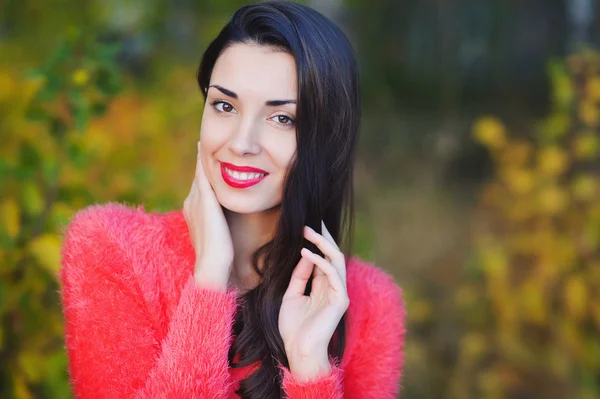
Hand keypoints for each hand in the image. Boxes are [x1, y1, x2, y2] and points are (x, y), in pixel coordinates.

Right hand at [183, 141, 233, 290]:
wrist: (212, 268)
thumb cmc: (222, 258)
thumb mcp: (221, 235)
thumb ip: (223, 223)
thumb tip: (232, 221)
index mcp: (195, 212)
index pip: (201, 186)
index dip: (205, 172)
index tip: (210, 158)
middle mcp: (191, 203)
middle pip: (199, 177)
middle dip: (203, 160)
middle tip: (205, 140)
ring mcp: (195, 201)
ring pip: (200, 173)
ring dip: (202, 157)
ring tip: (204, 140)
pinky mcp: (203, 201)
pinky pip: (202, 174)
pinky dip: (203, 161)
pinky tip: (205, 148)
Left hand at [279, 221, 348, 378]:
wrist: (298, 351)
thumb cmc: (293, 328)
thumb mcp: (291, 296)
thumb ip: (299, 276)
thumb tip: (304, 254)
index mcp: (322, 287)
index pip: (322, 259)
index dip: (315, 242)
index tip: (304, 227)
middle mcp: (333, 288)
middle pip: (332, 255)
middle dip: (322, 237)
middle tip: (309, 222)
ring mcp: (339, 293)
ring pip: (335, 260)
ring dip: (321, 244)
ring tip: (307, 230)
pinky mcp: (340, 300)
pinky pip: (332, 275)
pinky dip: (319, 262)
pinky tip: (305, 252)